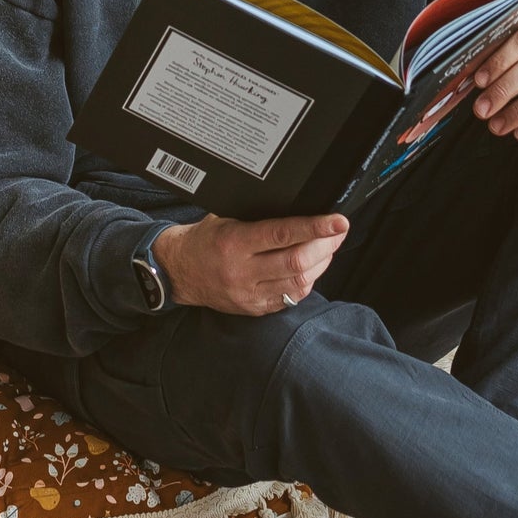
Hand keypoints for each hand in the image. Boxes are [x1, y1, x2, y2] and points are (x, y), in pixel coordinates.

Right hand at [154, 213, 348, 316]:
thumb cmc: (206, 238)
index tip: (337, 221)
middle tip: (338, 231)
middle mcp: (243, 271)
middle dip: (325, 245)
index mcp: (235, 242)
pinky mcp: (254, 309)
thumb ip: (258, 217)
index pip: (282, 234)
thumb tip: (300, 208)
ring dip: (321, 263)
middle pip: (296, 262)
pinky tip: (313, 267)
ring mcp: (249, 294)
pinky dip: (307, 281)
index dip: (314, 228)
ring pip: (298, 282)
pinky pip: (290, 297)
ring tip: (329, 246)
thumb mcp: (226, 218)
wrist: (179, 271)